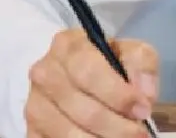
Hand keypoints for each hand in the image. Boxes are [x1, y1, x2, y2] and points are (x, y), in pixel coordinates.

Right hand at [25, 29, 158, 137]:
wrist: (77, 75)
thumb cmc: (107, 62)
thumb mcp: (130, 51)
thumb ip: (142, 65)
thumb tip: (144, 94)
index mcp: (67, 46)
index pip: (89, 72)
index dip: (118, 95)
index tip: (143, 110)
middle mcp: (44, 73)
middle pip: (82, 109)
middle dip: (116, 126)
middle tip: (139, 134)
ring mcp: (34, 104)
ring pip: (68, 133)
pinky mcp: (31, 129)